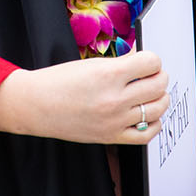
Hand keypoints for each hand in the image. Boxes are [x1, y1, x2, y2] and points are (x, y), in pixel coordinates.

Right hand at [0, 50, 169, 144]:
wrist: (36, 106)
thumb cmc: (59, 82)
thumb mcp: (91, 64)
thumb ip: (120, 62)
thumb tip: (142, 58)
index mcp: (108, 75)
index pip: (151, 62)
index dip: (153, 59)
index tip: (148, 61)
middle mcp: (114, 99)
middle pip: (158, 85)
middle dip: (159, 76)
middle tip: (152, 75)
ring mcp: (114, 121)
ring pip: (157, 108)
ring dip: (159, 97)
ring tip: (151, 93)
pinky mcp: (112, 137)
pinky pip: (147, 133)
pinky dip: (154, 122)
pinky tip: (147, 114)